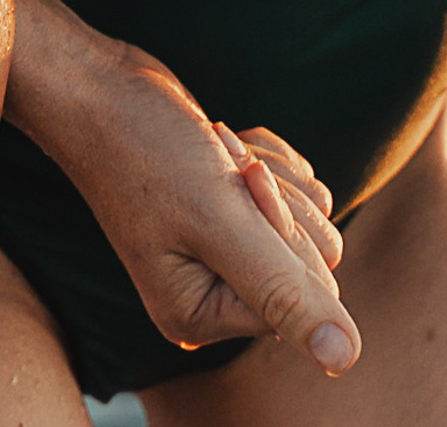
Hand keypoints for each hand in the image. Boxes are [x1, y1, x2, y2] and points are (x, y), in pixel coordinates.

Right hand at [45, 42, 360, 374]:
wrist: (102, 87)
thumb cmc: (147, 150)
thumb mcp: (220, 222)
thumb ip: (283, 293)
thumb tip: (344, 359)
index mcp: (201, 314)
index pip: (301, 293)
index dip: (282, 231)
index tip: (239, 184)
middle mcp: (214, 290)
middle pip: (312, 258)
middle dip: (278, 199)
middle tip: (223, 167)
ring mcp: (223, 248)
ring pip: (306, 216)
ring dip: (272, 172)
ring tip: (216, 151)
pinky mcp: (232, 208)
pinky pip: (291, 187)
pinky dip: (267, 155)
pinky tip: (223, 141)